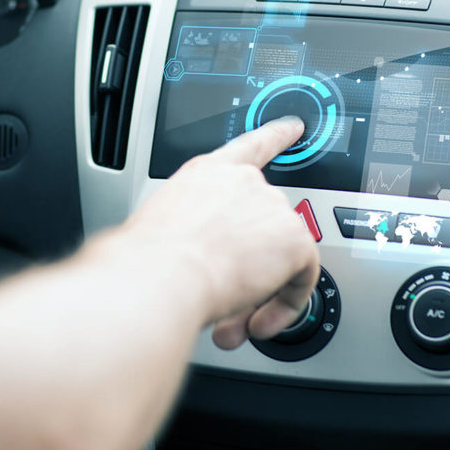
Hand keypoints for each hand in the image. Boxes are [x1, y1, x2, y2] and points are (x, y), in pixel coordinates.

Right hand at [122, 115, 319, 349]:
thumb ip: (184, 237)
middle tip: (226, 301)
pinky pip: (303, 277)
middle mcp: (243, 183)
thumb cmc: (146, 260)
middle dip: (248, 267)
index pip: (250, 147)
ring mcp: (272, 208)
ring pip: (280, 256)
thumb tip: (184, 267)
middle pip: (264, 223)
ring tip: (233, 322)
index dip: (276, 136)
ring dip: (260, 293)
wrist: (158, 274)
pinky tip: (259, 322)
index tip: (293, 127)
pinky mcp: (294, 238)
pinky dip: (286, 305)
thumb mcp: (160, 231)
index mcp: (207, 173)